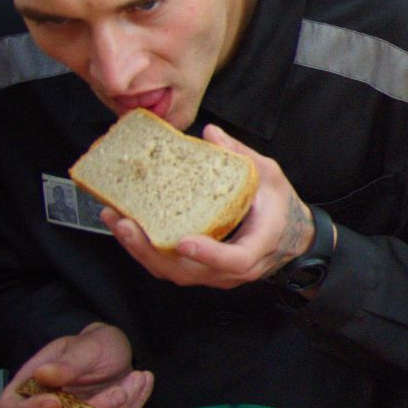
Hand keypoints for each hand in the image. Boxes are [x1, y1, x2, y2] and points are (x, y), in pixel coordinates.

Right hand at [0, 323, 152, 407]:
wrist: (115, 351)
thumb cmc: (91, 346)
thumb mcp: (83, 346)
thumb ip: (67, 362)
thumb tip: (43, 374)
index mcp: (30, 387)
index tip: (56, 402)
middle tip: (121, 389)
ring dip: (121, 406)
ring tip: (138, 377)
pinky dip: (134, 405)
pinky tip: (143, 382)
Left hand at [103, 124, 315, 288]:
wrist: (291, 235)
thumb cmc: (280, 206)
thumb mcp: (269, 175)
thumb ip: (241, 155)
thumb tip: (210, 133)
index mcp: (258, 244)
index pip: (235, 259)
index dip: (209, 254)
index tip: (184, 242)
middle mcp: (236, 268)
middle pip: (192, 273)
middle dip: (153, 252)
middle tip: (126, 224)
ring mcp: (217, 274)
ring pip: (176, 273)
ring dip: (141, 251)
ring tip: (116, 220)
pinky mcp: (203, 271)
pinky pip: (171, 267)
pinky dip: (145, 251)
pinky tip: (125, 226)